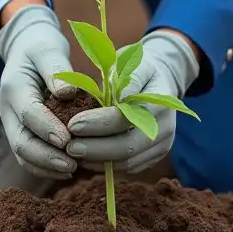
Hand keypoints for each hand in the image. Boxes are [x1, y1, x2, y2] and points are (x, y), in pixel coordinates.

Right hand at [0, 4, 78, 179]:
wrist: (26, 49)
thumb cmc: (40, 46)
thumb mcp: (48, 49)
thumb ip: (57, 69)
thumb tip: (67, 93)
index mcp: (13, 87)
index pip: (28, 114)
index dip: (47, 129)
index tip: (69, 140)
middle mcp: (8, 109)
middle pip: (20, 142)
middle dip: (46, 157)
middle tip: (72, 165)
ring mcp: (12, 123)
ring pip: (23, 154)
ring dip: (46, 166)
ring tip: (73, 170)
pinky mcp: (21, 131)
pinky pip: (29, 156)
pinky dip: (45, 166)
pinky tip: (68, 169)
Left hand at [64, 30, 199, 173]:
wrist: (162, 79)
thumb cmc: (139, 68)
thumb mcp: (129, 63)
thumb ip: (121, 81)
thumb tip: (111, 102)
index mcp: (160, 102)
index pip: (126, 120)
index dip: (98, 124)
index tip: (72, 124)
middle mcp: (164, 129)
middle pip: (127, 148)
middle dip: (95, 149)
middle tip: (68, 146)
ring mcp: (161, 146)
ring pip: (127, 163)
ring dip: (97, 161)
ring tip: (72, 152)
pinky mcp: (152, 157)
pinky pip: (127, 168)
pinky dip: (105, 165)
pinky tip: (86, 157)